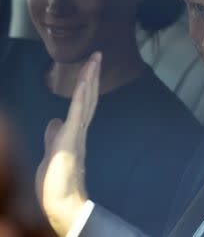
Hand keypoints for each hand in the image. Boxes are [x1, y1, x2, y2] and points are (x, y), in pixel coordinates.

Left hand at [35, 52, 101, 235]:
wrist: (61, 201)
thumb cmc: (57, 181)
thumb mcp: (52, 152)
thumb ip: (54, 135)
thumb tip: (54, 120)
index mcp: (75, 131)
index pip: (83, 103)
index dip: (87, 84)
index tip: (90, 67)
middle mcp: (80, 129)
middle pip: (89, 97)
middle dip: (92, 75)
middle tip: (97, 55)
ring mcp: (77, 133)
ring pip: (86, 101)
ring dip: (90, 79)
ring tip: (94, 60)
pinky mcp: (71, 139)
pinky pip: (78, 114)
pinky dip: (82, 97)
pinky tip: (85, 82)